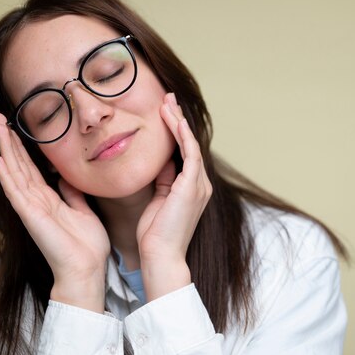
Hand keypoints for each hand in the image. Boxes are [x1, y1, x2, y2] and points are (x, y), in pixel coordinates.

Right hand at [0, 113, 108, 312]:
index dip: (24, 149)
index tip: (17, 129)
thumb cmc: (87, 246)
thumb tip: (66, 178)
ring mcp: (31, 208)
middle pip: (19, 165)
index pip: (33, 169)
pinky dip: (6, 174)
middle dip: (10, 141)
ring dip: (6, 149)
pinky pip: (16, 191)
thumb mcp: (83, 211)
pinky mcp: (31, 215)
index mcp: (49, 199)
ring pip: (15, 172)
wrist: (87, 269)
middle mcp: (36, 201)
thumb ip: (73, 194)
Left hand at [136, 93, 212, 300]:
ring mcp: (199, 185)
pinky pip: (190, 153)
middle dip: (178, 119)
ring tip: (168, 103)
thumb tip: (160, 161)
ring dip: (179, 122)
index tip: (165, 112)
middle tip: (168, 98)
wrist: (161, 255)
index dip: (175, 131)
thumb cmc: (155, 234)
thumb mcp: (157, 200)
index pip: (184, 152)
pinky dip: (182, 135)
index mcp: (191, 188)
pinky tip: (174, 119)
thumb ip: (162, 180)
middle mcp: (200, 184)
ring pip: (190, 144)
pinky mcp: (192, 186)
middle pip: (189, 143)